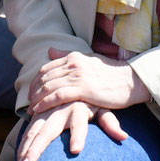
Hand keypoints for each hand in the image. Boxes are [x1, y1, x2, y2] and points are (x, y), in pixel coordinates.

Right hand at [14, 101, 127, 160]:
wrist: (75, 78)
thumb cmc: (93, 99)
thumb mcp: (104, 109)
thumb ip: (110, 122)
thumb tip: (123, 136)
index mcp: (79, 107)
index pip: (79, 123)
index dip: (78, 135)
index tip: (77, 150)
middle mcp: (60, 108)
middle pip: (47, 130)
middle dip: (37, 149)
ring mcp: (47, 110)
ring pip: (34, 130)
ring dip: (25, 149)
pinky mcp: (39, 113)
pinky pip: (29, 129)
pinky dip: (23, 143)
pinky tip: (19, 158)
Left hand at [28, 47, 149, 114]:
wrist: (131, 81)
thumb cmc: (112, 74)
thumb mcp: (89, 61)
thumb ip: (68, 56)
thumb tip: (49, 50)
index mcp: (74, 57)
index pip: (47, 68)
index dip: (36, 80)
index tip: (31, 91)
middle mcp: (74, 64)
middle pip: (45, 77)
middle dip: (33, 90)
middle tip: (28, 101)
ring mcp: (78, 75)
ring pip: (48, 86)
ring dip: (36, 98)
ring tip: (31, 108)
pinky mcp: (83, 88)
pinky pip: (57, 95)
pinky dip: (44, 103)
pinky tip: (38, 110)